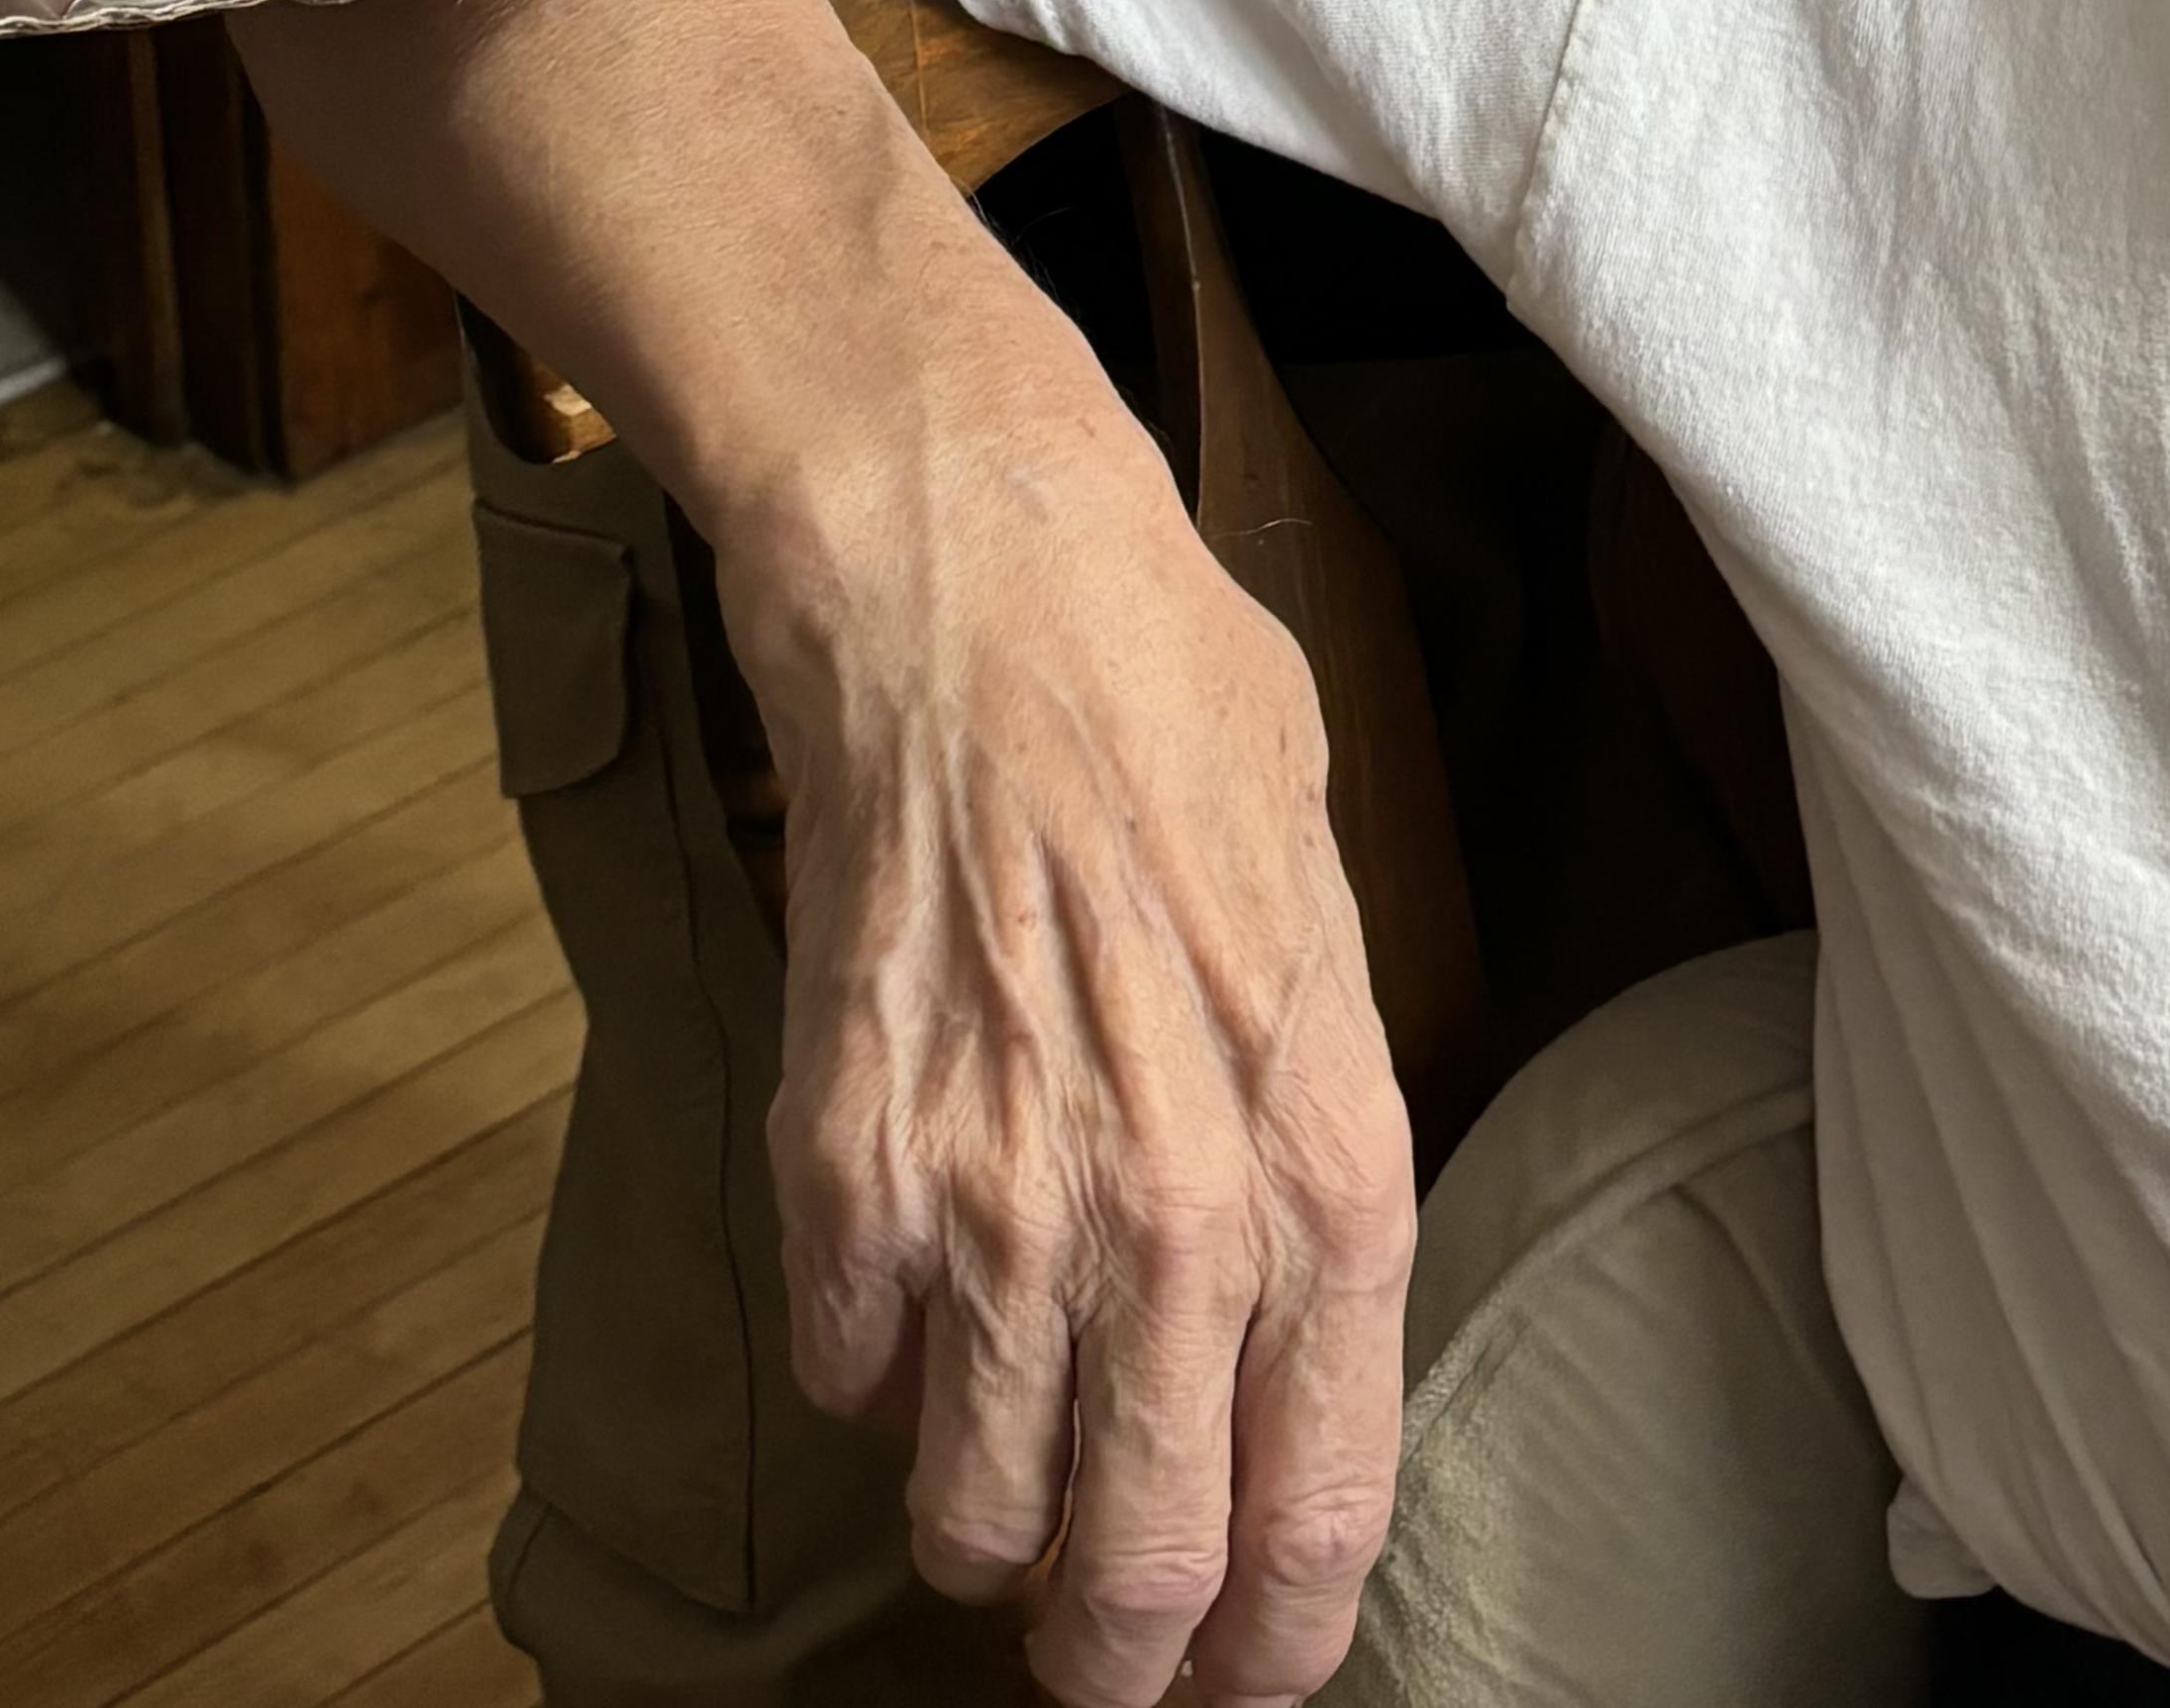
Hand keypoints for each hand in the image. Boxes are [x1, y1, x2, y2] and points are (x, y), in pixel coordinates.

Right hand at [731, 347, 1416, 1704]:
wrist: (970, 571)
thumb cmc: (1164, 689)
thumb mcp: (1325, 892)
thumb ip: (1317, 1094)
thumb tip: (1299, 1244)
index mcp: (1327, 1159)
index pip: (1321, 1509)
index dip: (1275, 1638)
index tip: (1242, 1672)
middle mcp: (1176, 1221)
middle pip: (1139, 1574)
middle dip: (1115, 1652)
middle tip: (1091, 1645)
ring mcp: (998, 1207)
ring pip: (973, 1512)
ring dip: (976, 1525)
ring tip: (978, 1479)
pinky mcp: (845, 1167)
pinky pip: (842, 1368)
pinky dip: (859, 1360)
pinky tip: (887, 1285)